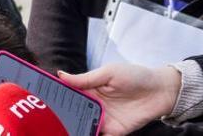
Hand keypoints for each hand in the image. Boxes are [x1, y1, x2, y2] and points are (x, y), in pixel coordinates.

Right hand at [59, 64, 180, 135]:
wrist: (160, 91)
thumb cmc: (136, 76)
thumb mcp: (109, 72)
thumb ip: (86, 78)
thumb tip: (61, 75)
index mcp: (90, 88)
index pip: (69, 94)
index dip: (57, 97)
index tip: (42, 99)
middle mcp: (94, 105)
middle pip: (73, 113)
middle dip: (61, 116)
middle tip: (48, 119)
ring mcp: (103, 119)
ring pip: (82, 126)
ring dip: (73, 127)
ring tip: (59, 130)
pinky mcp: (114, 131)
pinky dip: (89, 135)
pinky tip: (80, 134)